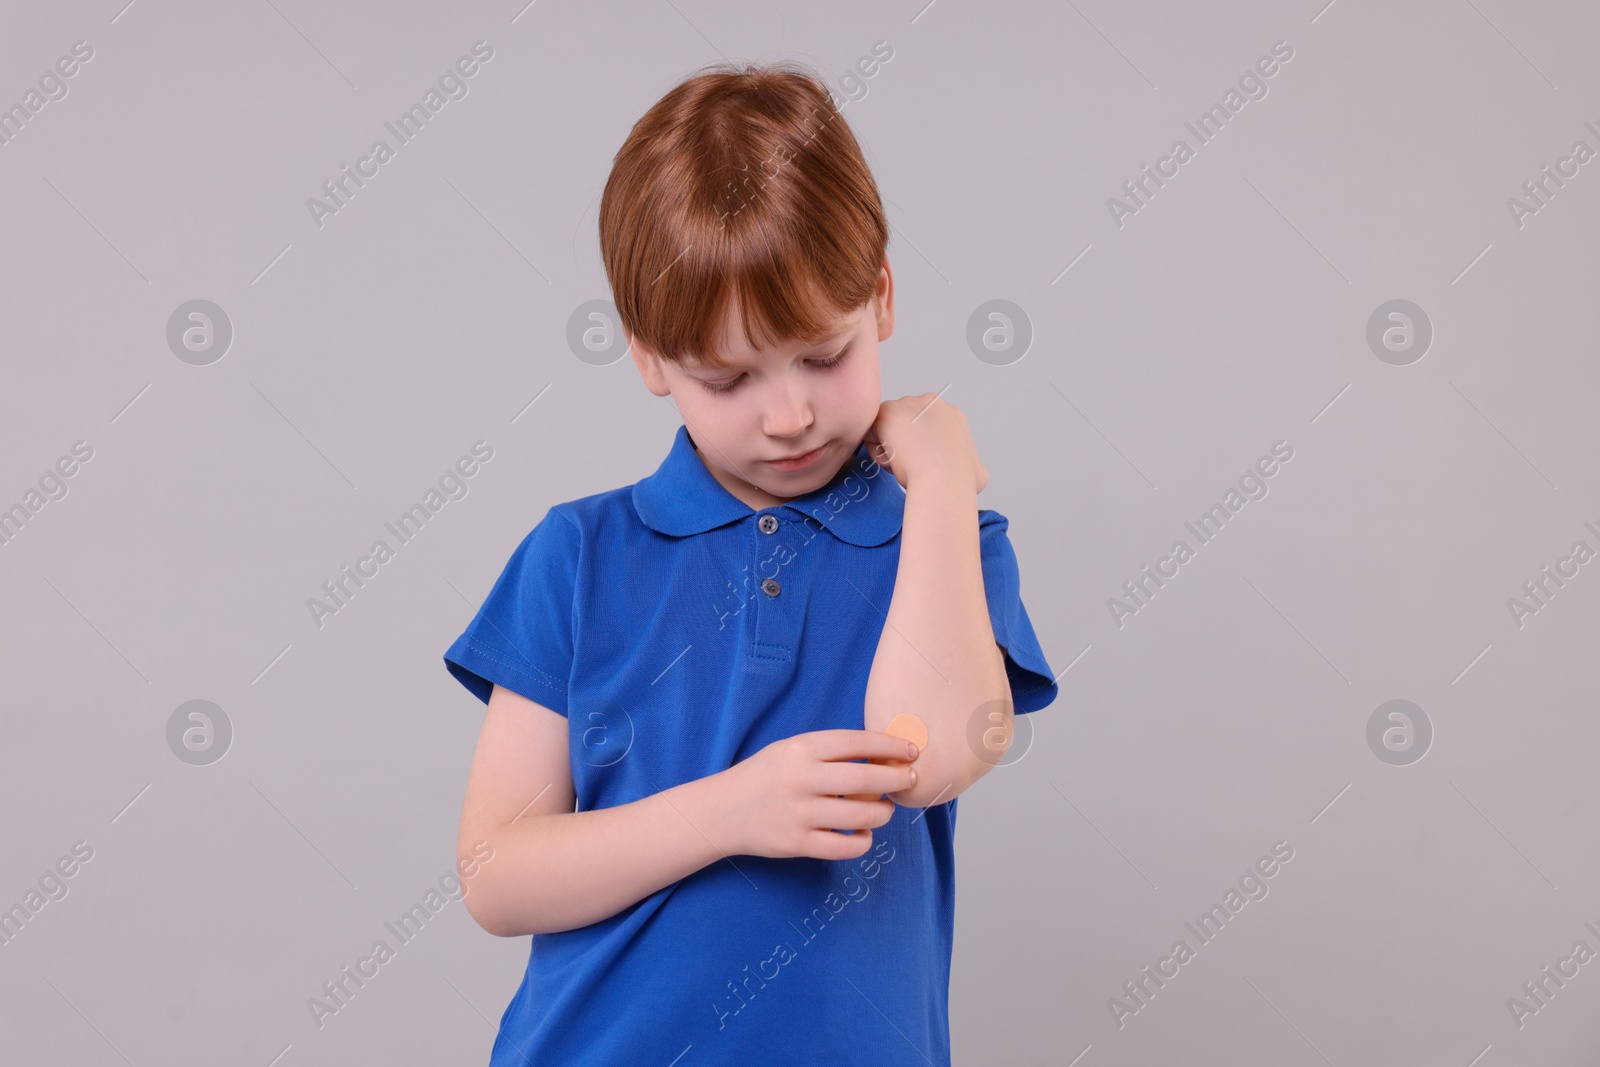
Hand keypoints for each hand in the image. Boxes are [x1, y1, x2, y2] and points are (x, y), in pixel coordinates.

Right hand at [715, 730, 919, 859]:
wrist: (723, 811)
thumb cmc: (766, 776)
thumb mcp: (791, 749)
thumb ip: (830, 751)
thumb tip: (883, 754)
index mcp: (800, 749)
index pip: (856, 743)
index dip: (890, 746)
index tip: (911, 751)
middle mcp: (800, 779)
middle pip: (865, 780)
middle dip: (896, 779)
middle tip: (909, 780)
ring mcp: (799, 814)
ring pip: (861, 817)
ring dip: (883, 813)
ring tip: (884, 809)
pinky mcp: (797, 844)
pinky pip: (845, 847)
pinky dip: (863, 841)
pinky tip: (863, 834)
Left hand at [862, 393, 986, 493]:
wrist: (943, 477)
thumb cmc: (960, 479)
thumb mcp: (976, 471)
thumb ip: (967, 465)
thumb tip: (967, 472)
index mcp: (952, 414)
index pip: (926, 428)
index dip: (922, 449)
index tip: (924, 464)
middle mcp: (931, 403)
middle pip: (906, 424)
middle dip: (905, 444)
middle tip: (911, 465)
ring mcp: (908, 404)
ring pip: (888, 428)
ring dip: (890, 447)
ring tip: (901, 466)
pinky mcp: (888, 411)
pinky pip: (872, 433)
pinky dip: (876, 450)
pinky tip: (891, 461)